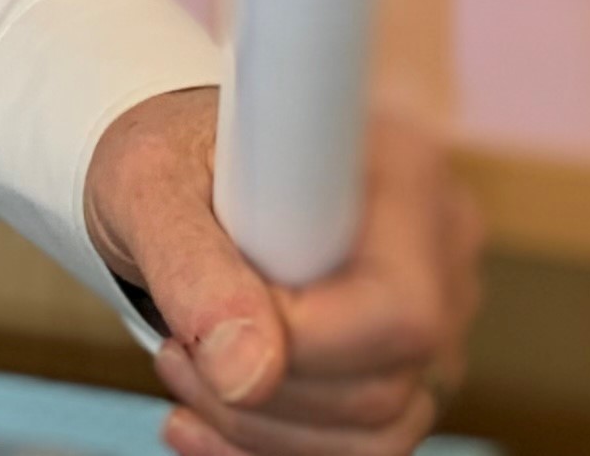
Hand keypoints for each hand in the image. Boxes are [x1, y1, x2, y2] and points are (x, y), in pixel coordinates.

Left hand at [81, 90, 480, 455]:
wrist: (181, 179)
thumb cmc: (172, 161)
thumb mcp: (149, 183)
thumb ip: (193, 267)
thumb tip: (244, 372)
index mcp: (402, 175)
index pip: (397, 309)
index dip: (295, 341)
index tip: (200, 322)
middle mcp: (440, 248)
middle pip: (388, 382)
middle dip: (258, 393)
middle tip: (174, 352)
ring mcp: (440, 315)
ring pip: (380, 430)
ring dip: (259, 427)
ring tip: (182, 369)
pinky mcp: (411, 367)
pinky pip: (364, 444)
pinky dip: (274, 445)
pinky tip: (203, 417)